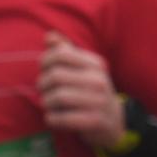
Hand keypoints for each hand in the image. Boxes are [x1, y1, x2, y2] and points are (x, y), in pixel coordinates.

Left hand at [38, 33, 123, 149]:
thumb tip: (48, 36)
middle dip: (42, 84)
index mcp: (94, 64)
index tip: (44, 69)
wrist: (114, 120)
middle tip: (43, 90)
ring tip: (48, 104)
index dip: (45, 61)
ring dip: (46, 102)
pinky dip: (52, 118)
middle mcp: (98, 80)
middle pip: (56, 76)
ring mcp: (99, 101)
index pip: (61, 54)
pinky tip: (52, 117)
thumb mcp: (83, 69)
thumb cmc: (90, 90)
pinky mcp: (95, 121)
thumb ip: (65, 51)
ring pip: (58, 97)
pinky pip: (63, 118)